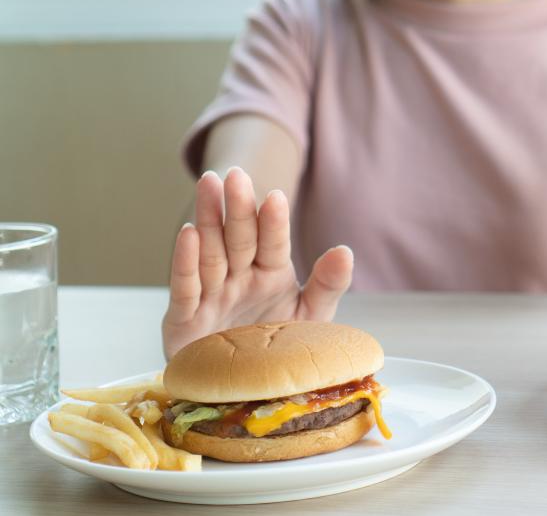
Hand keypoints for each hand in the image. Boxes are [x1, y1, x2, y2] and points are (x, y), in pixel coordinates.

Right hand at [162, 167, 353, 358]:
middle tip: (235, 174)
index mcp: (271, 274)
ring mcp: (211, 295)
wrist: (240, 389)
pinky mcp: (183, 318)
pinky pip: (185, 287)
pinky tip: (188, 233)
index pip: (274, 244)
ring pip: (210, 252)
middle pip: (239, 238)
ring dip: (208, 219)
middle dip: (237, 208)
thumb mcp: (310, 317)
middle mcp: (239, 278)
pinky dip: (185, 262)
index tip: (276, 198)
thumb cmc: (274, 347)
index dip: (273, 223)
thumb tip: (345, 251)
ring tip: (208, 184)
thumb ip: (327, 286)